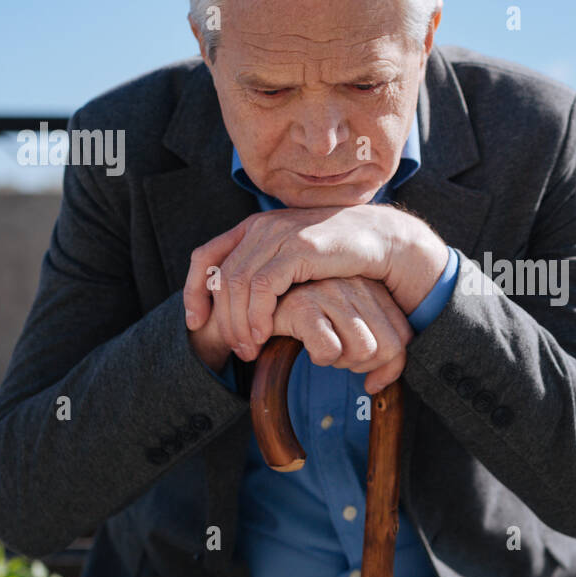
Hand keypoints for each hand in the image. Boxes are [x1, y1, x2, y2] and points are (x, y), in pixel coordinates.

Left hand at [182, 205, 446, 361]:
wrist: (382, 240)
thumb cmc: (339, 257)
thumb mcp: (294, 262)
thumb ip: (268, 273)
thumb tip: (238, 303)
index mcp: (254, 227)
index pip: (205, 256)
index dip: (193, 290)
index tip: (197, 322)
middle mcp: (261, 226)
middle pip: (220, 277)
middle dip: (222, 319)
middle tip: (235, 349)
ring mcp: (279, 234)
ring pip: (237, 283)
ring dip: (239, 322)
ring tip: (250, 349)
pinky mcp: (298, 248)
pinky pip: (262, 285)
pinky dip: (258, 314)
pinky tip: (266, 334)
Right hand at [272, 276, 412, 393]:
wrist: (257, 301)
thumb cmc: (308, 317)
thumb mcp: (349, 331)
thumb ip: (376, 355)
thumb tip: (375, 386)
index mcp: (374, 289)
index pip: (403, 338)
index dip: (386, 363)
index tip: (362, 365)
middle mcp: (358, 285)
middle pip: (386, 349)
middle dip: (360, 364)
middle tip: (335, 352)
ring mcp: (332, 293)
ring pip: (363, 351)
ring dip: (339, 361)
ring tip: (320, 345)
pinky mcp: (303, 305)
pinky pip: (330, 350)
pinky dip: (318, 357)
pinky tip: (304, 343)